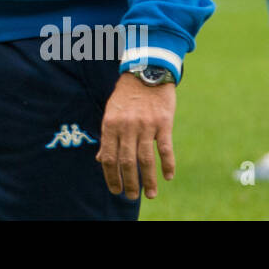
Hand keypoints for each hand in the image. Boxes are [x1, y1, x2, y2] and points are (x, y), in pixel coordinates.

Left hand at [96, 73, 175, 200]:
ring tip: (149, 194)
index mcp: (110, 124)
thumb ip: (107, 137)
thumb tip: (101, 160)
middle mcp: (126, 126)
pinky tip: (167, 177)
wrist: (146, 72)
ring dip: (148, 180)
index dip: (111, 176)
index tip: (115, 190)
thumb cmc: (126, 96)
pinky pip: (165, 148)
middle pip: (127, 161)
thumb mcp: (111, 113)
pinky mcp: (163, 122)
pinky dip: (167, 164)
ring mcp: (145, 125)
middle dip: (129, 182)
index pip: (109, 157)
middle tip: (131, 196)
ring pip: (145, 159)